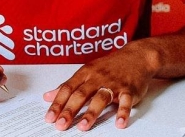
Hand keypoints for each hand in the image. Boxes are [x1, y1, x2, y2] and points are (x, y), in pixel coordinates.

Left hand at [43, 40, 157, 130]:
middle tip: (61, 124)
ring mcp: (114, 83)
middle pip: (81, 94)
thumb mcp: (87, 72)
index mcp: (86, 73)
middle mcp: (98, 78)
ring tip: (84, 126)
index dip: (58, 103)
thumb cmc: (109, 66)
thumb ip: (68, 85)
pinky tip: (119, 123)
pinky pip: (126, 101)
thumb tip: (48, 96)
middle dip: (70, 110)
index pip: (68, 88)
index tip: (49, 117)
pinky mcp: (129, 90)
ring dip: (92, 112)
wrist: (136, 57)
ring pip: (101, 98)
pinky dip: (123, 112)